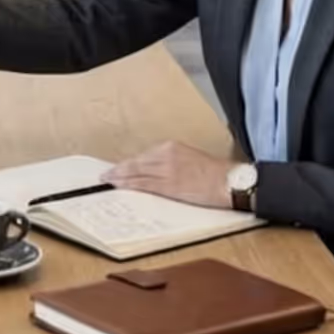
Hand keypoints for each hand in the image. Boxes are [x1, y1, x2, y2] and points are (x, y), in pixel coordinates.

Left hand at [101, 141, 235, 208]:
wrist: (228, 181)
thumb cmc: (213, 172)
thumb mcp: (189, 158)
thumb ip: (171, 161)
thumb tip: (155, 171)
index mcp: (171, 147)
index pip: (143, 156)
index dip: (128, 164)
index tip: (118, 168)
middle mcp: (166, 155)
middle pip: (136, 163)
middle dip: (120, 169)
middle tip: (105, 175)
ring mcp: (166, 170)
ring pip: (136, 173)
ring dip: (120, 177)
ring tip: (108, 181)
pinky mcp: (169, 185)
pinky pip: (144, 184)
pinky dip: (130, 185)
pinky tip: (121, 186)